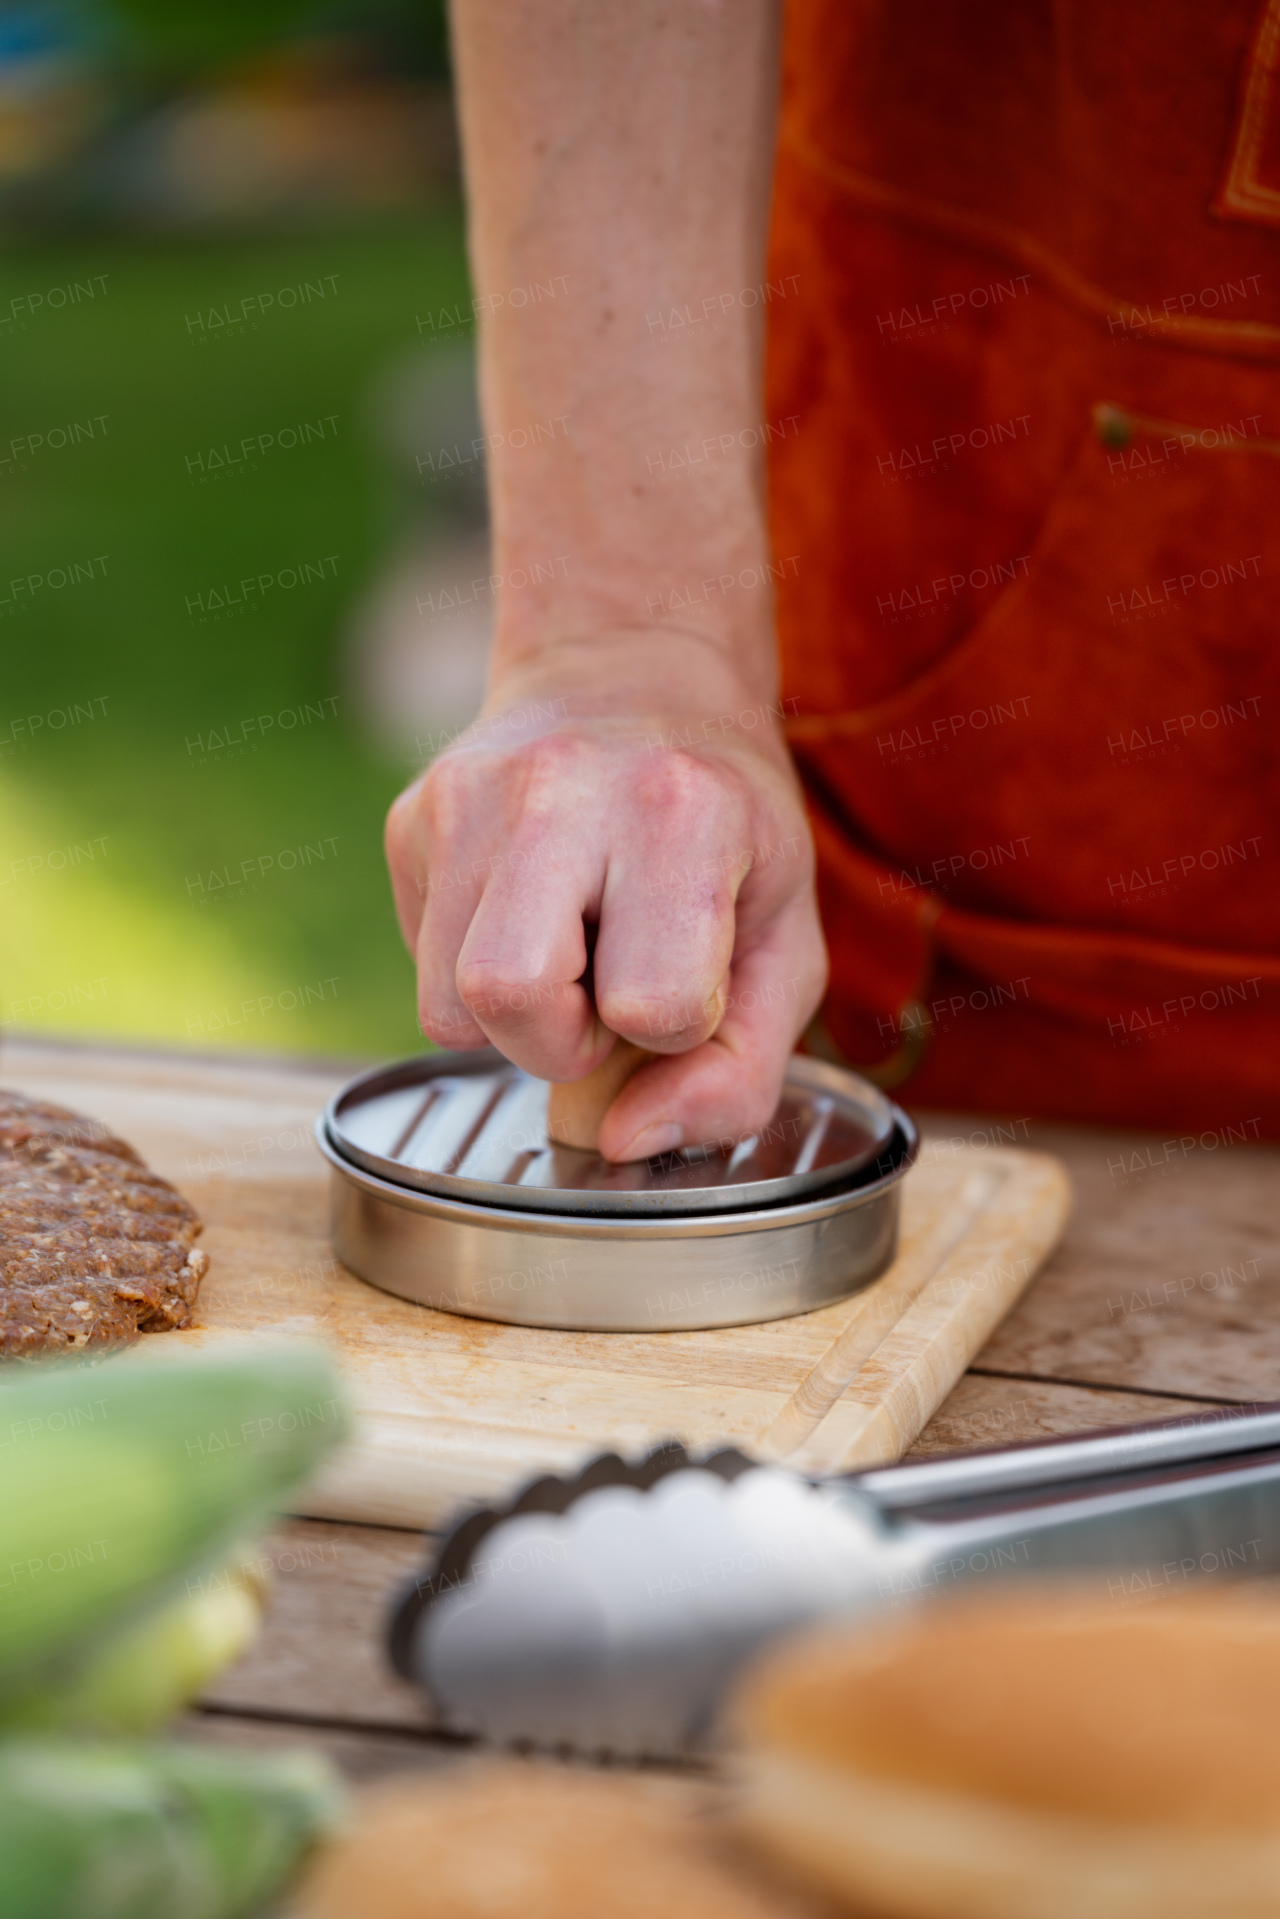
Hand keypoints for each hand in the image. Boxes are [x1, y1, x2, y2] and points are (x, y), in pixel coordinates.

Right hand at [385, 632, 826, 1160]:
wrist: (634, 671)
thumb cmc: (727, 829)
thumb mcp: (787, 940)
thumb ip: (740, 1069)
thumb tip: (622, 1141)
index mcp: (683, 812)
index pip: (652, 1004)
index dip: (673, 1022)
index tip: (688, 973)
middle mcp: (561, 789)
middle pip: (507, 996)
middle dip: (560, 1040)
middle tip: (605, 990)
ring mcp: (468, 795)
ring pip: (445, 1006)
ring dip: (514, 1016)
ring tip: (567, 947)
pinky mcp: (412, 815)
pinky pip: (421, 964)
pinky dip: (474, 970)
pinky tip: (525, 911)